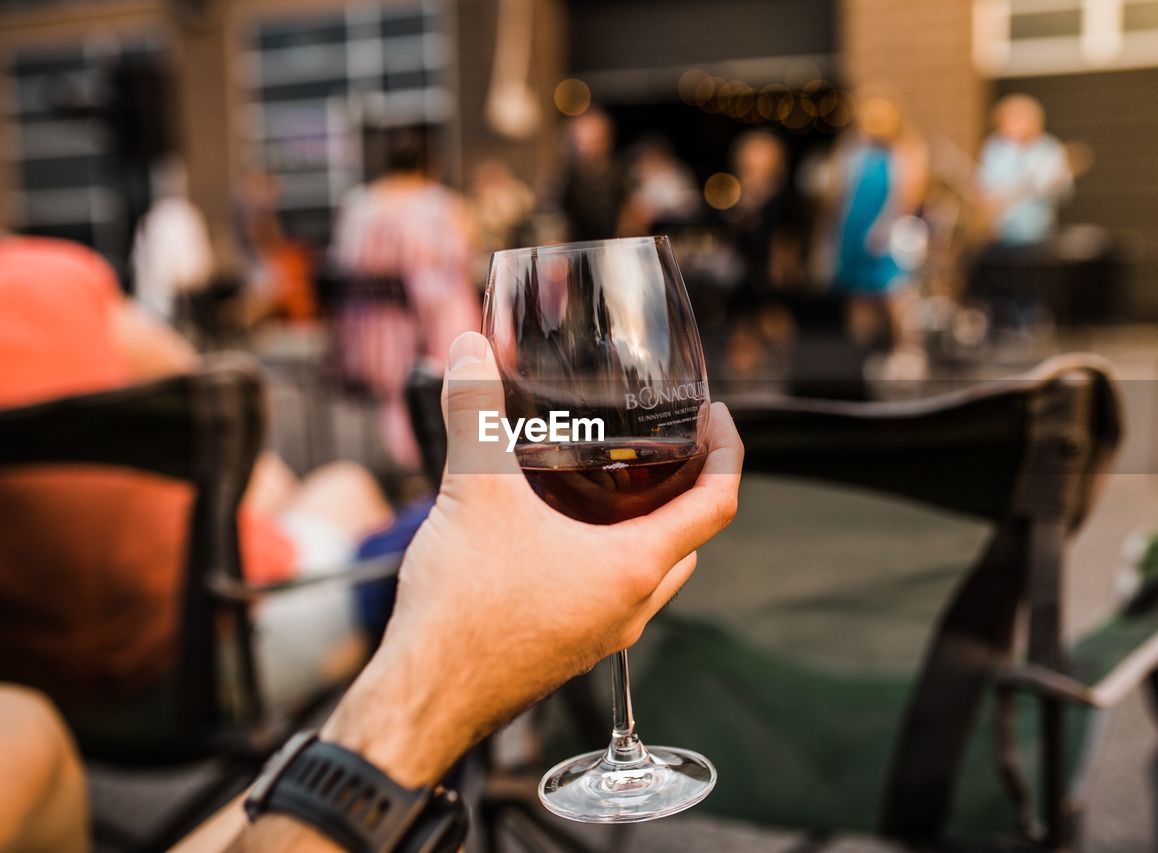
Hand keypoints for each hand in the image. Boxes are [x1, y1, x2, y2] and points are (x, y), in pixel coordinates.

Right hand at [322, 332, 742, 786]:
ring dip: (649, 526)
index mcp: (632, 567)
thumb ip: (475, 414)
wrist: (424, 697)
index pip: (717, 504)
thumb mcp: (473, 493)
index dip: (728, 451)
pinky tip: (562, 533)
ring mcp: (604, 633)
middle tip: (664, 443)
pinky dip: (611, 556)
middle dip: (689, 487)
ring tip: (614, 482)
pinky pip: (615, 594)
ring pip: (653, 570)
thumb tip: (468, 351)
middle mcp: (631, 606)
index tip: (716, 417)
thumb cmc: (461, 611)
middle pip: (690, 537)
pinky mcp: (573, 647)